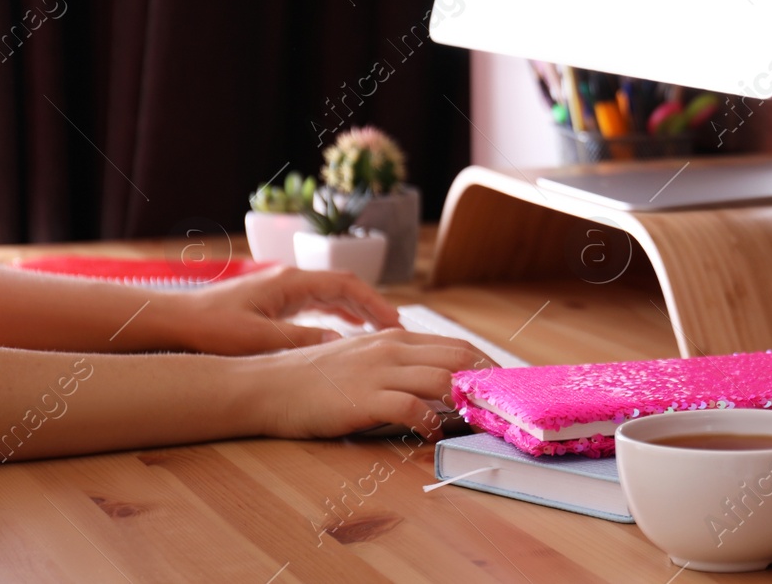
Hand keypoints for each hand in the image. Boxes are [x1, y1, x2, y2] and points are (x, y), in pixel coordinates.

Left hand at [163, 266, 402, 354]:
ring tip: (379, 330)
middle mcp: (290, 280)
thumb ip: (303, 341)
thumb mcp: (260, 339)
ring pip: (330, 294)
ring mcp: (281, 289)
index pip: (346, 285)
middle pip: (343, 286)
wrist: (171, 322)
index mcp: (291, 282)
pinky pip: (315, 303)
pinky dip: (335, 314)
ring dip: (356, 310)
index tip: (396, 322)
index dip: (375, 303)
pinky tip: (343, 331)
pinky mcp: (272, 302)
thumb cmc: (210, 328)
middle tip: (396, 328)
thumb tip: (344, 346)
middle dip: (372, 306)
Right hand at [244, 329, 492, 439]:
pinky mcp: (363, 398)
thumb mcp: (361, 358)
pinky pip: (410, 407)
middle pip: (459, 357)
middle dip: (488, 381)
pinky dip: (429, 421)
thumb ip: (396, 364)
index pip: (456, 345)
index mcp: (395, 338)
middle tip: (504, 404)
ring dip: (467, 401)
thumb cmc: (313, 377)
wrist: (266, 385)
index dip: (486, 365)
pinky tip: (433, 433)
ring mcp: (378, 371)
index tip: (504, 384)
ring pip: (442, 379)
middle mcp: (392, 348)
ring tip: (479, 419)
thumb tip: (433, 381)